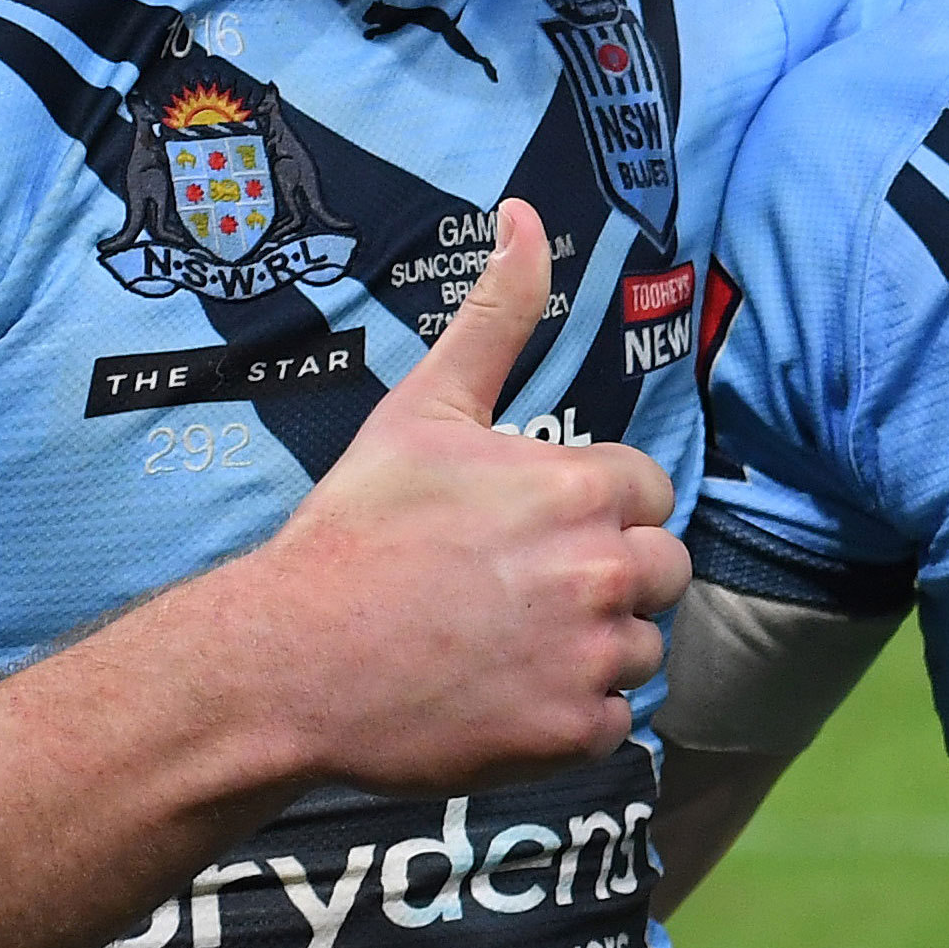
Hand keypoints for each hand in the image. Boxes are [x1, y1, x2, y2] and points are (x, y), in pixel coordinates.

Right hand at [227, 199, 687, 794]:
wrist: (286, 660)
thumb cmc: (355, 532)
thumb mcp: (425, 408)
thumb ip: (497, 315)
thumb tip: (526, 213)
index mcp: (583, 488)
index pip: (649, 495)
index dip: (599, 511)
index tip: (536, 530)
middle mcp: (602, 571)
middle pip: (662, 572)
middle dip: (609, 578)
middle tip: (521, 592)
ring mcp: (589, 657)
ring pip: (642, 648)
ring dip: (592, 649)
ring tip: (505, 644)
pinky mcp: (570, 734)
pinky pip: (614, 721)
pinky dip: (570, 717)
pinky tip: (503, 695)